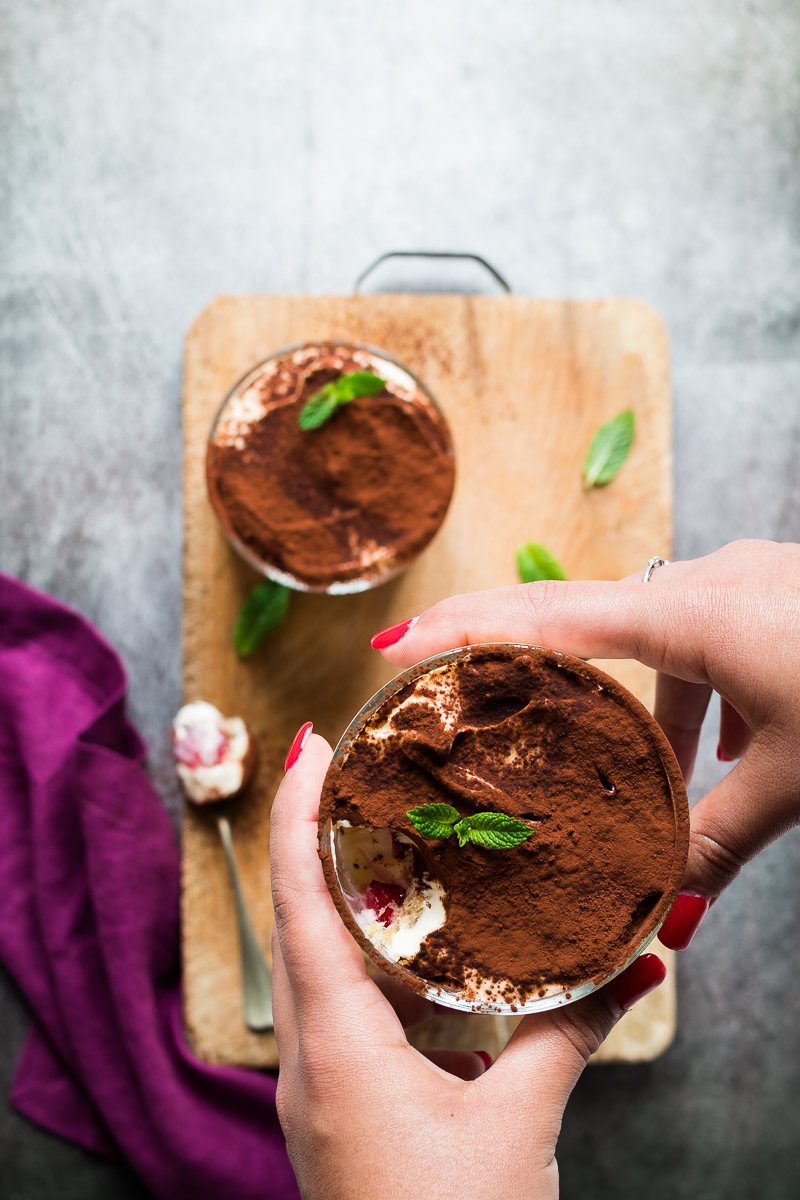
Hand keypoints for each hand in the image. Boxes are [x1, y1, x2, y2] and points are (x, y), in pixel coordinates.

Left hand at [270, 734, 662, 1199]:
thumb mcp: (519, 1125)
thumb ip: (570, 1031)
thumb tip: (636, 956)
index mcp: (338, 1047)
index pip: (301, 903)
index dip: (299, 816)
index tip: (310, 745)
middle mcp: (315, 1056)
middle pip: (303, 918)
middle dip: (325, 838)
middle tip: (363, 769)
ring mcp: (324, 1084)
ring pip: (327, 963)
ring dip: (354, 899)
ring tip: (396, 837)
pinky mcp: (347, 1106)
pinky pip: (354, 1009)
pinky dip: (384, 961)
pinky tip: (428, 947)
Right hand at [372, 539, 799, 946]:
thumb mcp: (796, 780)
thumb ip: (717, 842)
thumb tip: (662, 920)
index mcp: (691, 613)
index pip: (548, 617)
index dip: (463, 630)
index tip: (395, 645)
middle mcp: (704, 578)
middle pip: (577, 608)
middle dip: (508, 645)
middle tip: (444, 678)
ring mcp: (742, 576)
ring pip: (646, 626)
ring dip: (620, 687)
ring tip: (615, 758)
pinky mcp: (771, 591)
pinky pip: (698, 630)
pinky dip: (684, 684)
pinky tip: (714, 743)